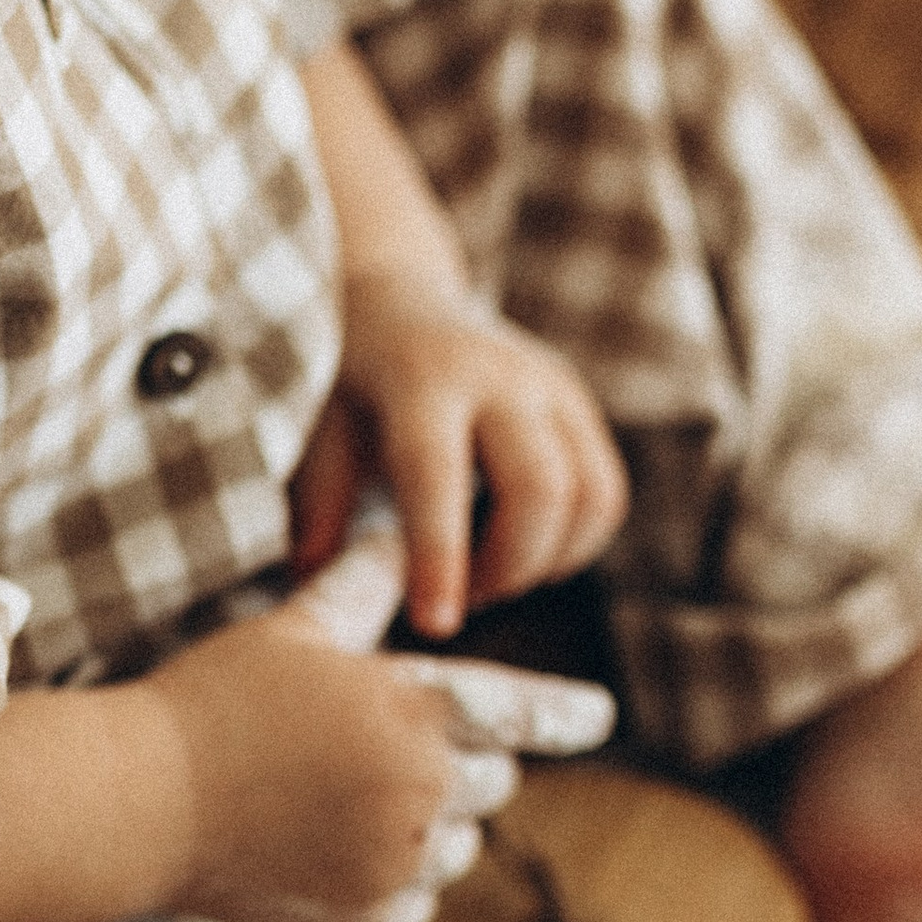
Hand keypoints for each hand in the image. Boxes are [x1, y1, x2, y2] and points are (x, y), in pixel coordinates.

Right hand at [140, 529, 614, 921]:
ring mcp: (397, 865)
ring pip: (461, 844)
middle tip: (388, 743)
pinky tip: (333, 847)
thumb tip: (402, 538)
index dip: (569, 714)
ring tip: (350, 797)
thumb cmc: (213, 704)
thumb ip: (365, 588)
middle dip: (463, 761)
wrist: (140, 805)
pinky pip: (418, 901)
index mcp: (416, 713)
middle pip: (496, 781)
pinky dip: (394, 879)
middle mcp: (423, 795)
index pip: (525, 712)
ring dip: (433, 823)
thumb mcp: (295, 630)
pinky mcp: (367, 920)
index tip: (600, 715)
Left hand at [292, 269, 629, 640]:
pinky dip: (573, 544)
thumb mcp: (318, 427)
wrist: (399, 297)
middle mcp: (501, 375)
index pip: (439, 475)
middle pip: (542, 490)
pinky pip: (605, 494)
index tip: (434, 625)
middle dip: (508, 568)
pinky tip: (521, 550)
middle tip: (462, 594)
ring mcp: (552, 386)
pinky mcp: (579, 405)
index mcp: (423, 378)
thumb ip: (320, 504)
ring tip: (488, 575)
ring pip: (590, 498)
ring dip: (546, 562)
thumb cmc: (348, 377)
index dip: (440, 556)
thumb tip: (316, 584)